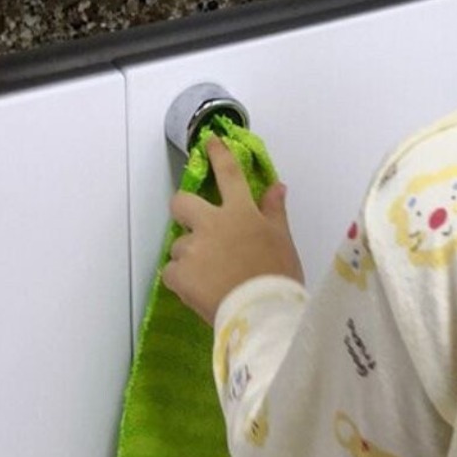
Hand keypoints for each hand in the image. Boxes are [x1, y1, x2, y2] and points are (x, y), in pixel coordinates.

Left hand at [163, 137, 304, 324]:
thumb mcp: (283, 241)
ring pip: (181, 246)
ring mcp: (192, 248)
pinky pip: (174, 273)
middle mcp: (211, 224)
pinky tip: (202, 292)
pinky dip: (184, 281)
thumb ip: (274, 211)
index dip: (218, 155)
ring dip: (192, 257)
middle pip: (181, 202)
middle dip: (184, 210)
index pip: (228, 174)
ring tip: (212, 279)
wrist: (262, 314)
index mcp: (240, 212)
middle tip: (198, 229)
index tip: (209, 142)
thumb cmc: (279, 276)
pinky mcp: (178, 274)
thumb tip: (277, 185)